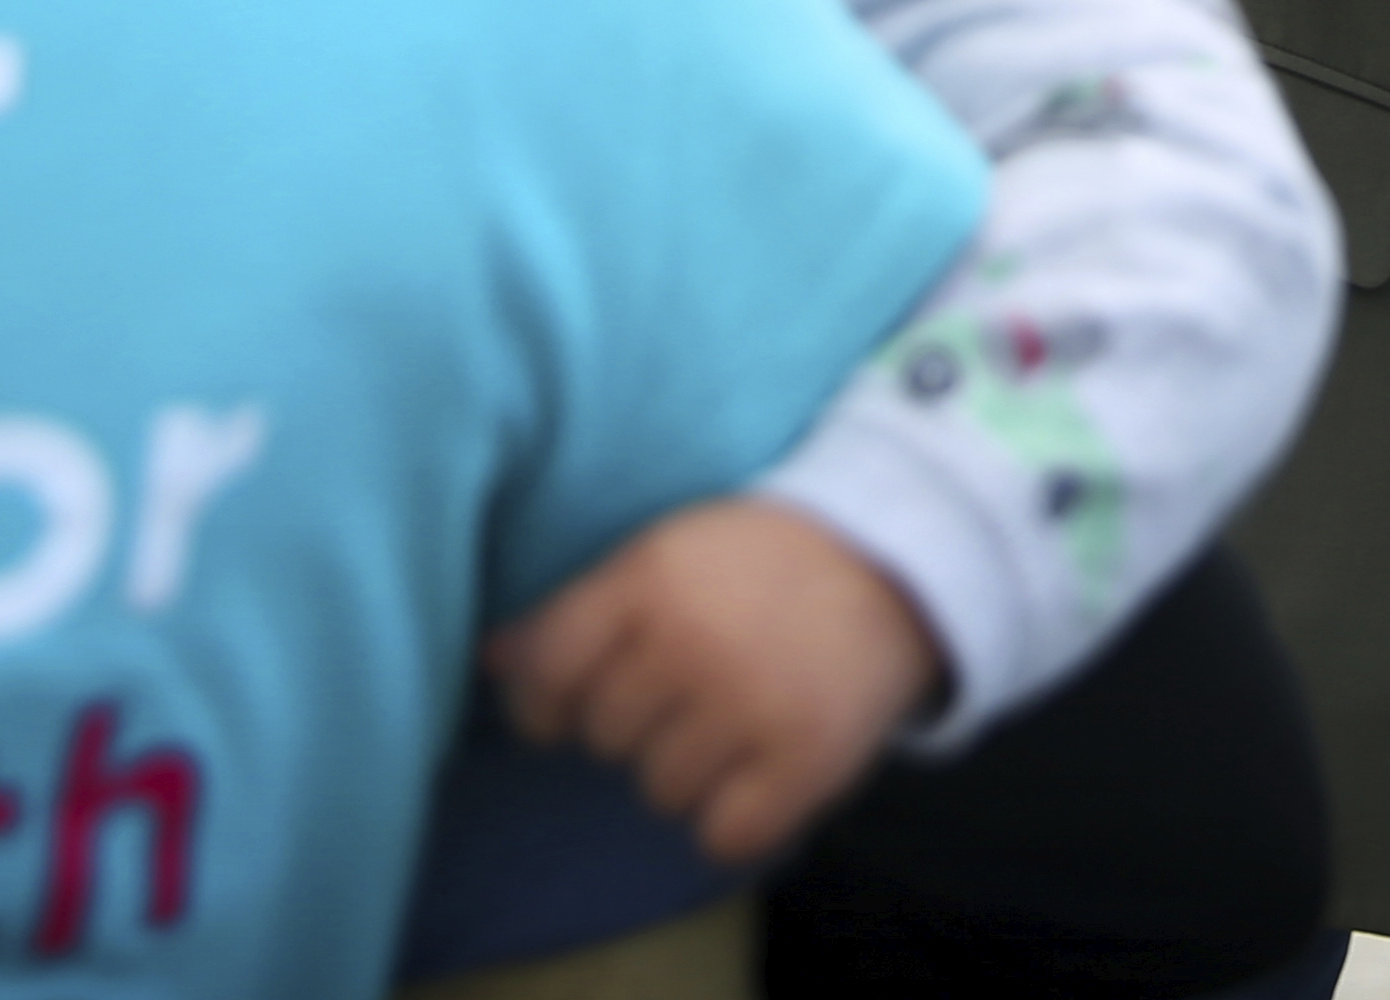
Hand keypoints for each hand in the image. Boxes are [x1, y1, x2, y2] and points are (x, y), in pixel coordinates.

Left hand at [488, 496, 945, 866]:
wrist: (896, 561)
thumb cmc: (762, 560)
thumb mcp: (667, 554)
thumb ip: (580, 609)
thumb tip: (493, 660)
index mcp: (649, 580)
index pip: (547, 672)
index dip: (547, 702)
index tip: (573, 703)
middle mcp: (691, 643)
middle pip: (604, 737)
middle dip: (637, 722)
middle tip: (689, 689)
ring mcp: (750, 705)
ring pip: (660, 791)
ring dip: (688, 770)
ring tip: (732, 721)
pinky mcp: (804, 761)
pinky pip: (723, 835)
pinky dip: (737, 816)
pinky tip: (760, 768)